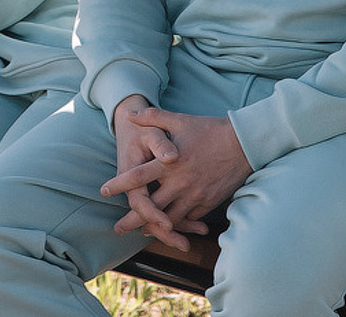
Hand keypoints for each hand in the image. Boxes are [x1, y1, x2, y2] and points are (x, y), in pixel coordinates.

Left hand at [104, 104, 250, 247]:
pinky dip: (177, 224)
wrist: (242, 145)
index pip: (139, 177)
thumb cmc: (208, 130)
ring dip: (154, 226)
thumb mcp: (179, 120)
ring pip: (170, 218)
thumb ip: (153, 117)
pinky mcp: (207, 203)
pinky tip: (169, 227)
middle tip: (118, 228)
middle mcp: (180, 183)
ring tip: (141, 232)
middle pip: (151, 206)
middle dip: (133, 219)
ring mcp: (194, 196)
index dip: (120, 184)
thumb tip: (129, 113)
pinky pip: (188, 219)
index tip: (103, 191)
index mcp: (170, 163)